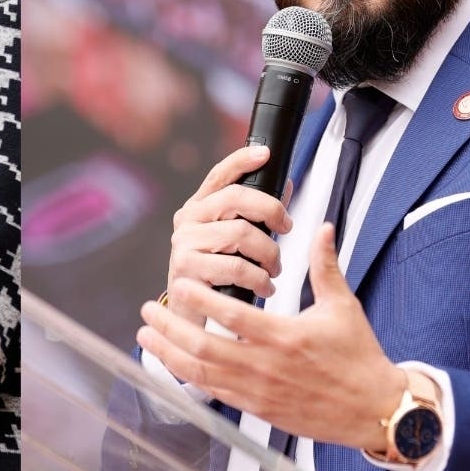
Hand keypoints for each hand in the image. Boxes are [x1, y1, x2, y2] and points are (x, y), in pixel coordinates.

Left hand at [139, 222, 405, 451]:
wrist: (375, 409)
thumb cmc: (359, 358)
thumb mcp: (343, 307)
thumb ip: (324, 266)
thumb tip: (323, 227)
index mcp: (284, 338)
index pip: (232, 316)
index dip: (201, 300)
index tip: (180, 283)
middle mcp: (265, 367)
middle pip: (204, 347)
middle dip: (170, 327)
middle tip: (149, 309)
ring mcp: (258, 393)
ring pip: (201, 374)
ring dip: (169, 353)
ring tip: (146, 335)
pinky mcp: (257, 410)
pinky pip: (214, 393)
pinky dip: (188, 377)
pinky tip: (172, 363)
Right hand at [167, 145, 291, 325]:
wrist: (192, 317)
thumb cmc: (218, 277)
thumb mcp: (236, 243)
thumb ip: (256, 216)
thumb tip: (284, 184)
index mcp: (199, 208)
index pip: (219, 175)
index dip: (242, 160)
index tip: (266, 153)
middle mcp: (186, 221)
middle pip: (235, 198)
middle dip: (271, 211)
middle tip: (286, 229)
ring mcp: (182, 244)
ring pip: (240, 233)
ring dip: (269, 254)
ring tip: (275, 270)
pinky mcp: (185, 269)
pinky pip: (235, 266)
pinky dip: (259, 278)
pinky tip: (264, 287)